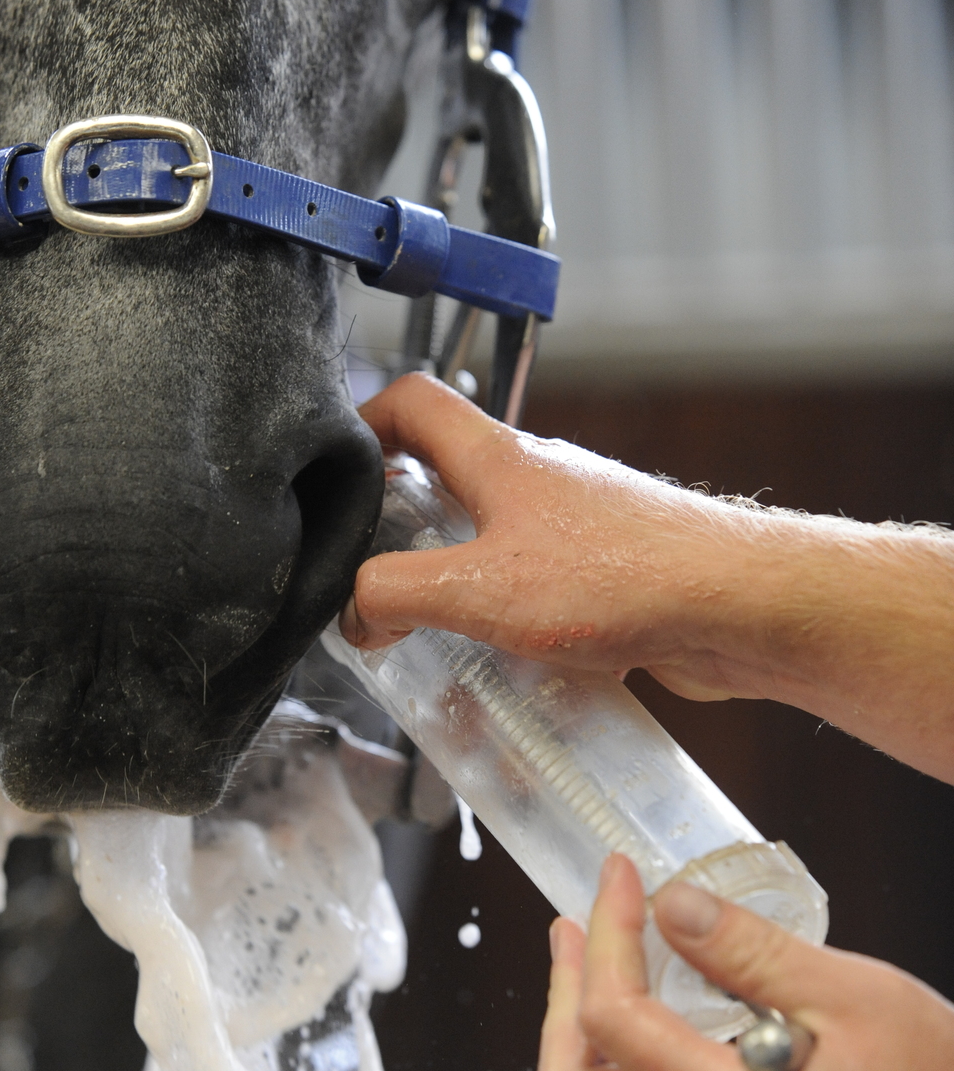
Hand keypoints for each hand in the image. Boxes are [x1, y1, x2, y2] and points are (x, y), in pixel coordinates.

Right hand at [342, 372, 953, 784]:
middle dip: (402, 526)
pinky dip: (511, 620)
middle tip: (372, 577)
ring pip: (493, 540)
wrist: (737, 607)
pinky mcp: (607, 572)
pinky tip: (511, 668)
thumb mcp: (479, 590)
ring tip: (433, 637)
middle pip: (448, 475)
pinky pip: (538, 586)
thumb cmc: (626, 578)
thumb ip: (395, 594)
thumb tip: (352, 611)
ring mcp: (576, 524)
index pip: (412, 402)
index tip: (333, 472)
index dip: (362, 422)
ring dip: (456, 583)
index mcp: (498, 459)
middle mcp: (537, 480)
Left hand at [534, 853, 953, 1070]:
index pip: (611, 1017)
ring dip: (582, 1040)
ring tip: (599, 968)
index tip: (620, 878)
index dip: (605, 932)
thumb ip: (750, 950)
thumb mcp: (854, 997)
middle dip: (561, 995)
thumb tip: (674, 907)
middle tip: (575, 928)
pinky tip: (656, 1028)